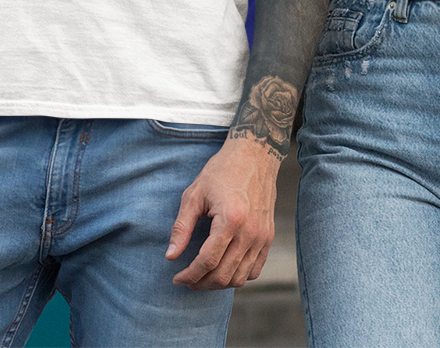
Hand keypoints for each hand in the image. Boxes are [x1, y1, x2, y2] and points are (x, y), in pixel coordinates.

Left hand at [166, 135, 279, 289]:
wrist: (255, 155)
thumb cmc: (222, 171)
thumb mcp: (194, 194)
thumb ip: (182, 227)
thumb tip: (170, 256)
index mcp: (230, 219)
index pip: (207, 261)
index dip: (189, 275)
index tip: (176, 278)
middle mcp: (250, 231)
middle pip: (224, 275)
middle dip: (201, 283)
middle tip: (187, 279)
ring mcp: (262, 236)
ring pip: (240, 277)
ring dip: (219, 283)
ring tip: (203, 276)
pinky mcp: (268, 237)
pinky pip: (255, 270)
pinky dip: (238, 276)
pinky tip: (223, 268)